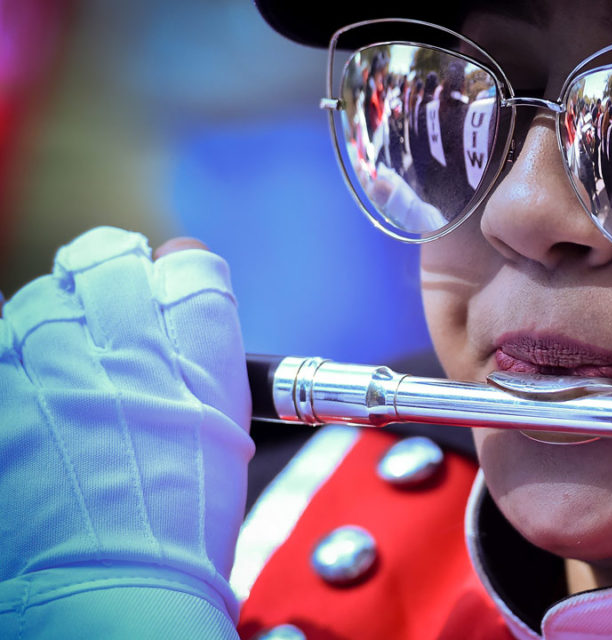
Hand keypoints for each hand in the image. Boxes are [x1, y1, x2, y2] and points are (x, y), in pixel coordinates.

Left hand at [0, 227, 251, 631]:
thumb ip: (205, 331)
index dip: (177, 275)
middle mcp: (118, 347)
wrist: (108, 581)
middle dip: (112, 277)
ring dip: (57, 312)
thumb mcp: (221, 417)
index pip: (188, 266)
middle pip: (106, 261)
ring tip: (69, 362)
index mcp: (193, 353)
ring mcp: (44, 366)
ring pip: (42, 294)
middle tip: (115, 319)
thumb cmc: (177, 515)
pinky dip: (12, 350)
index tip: (168, 293)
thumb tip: (184, 260)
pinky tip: (32, 379)